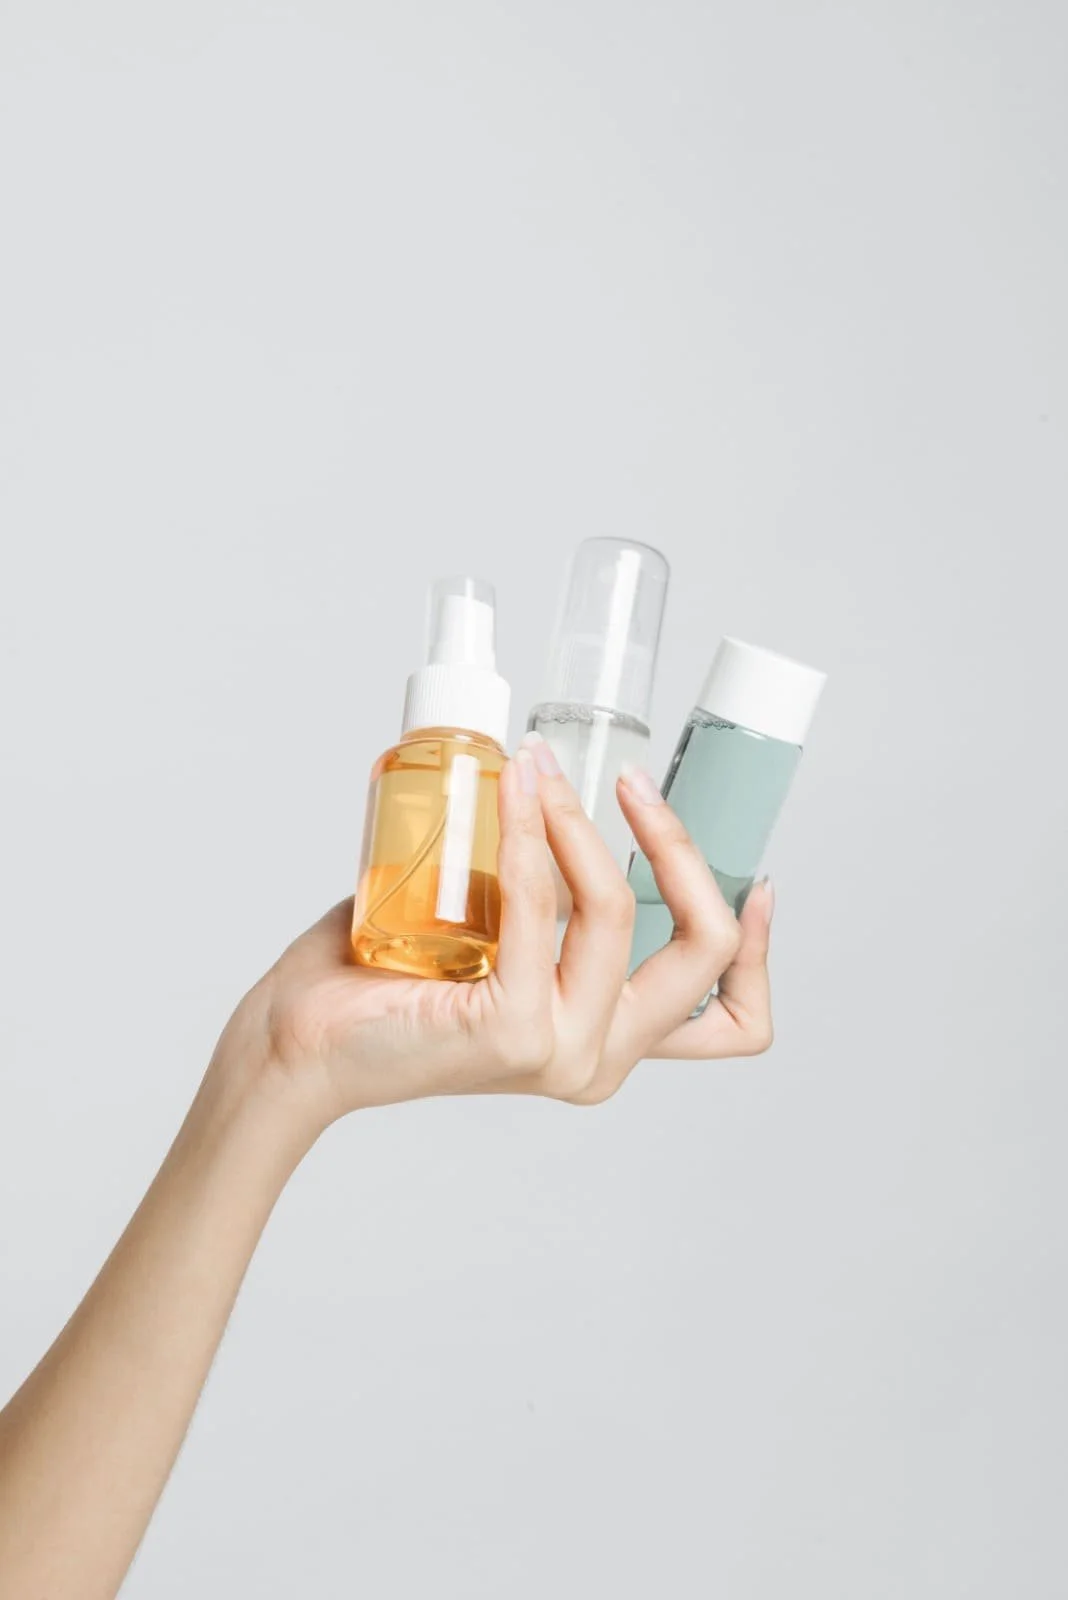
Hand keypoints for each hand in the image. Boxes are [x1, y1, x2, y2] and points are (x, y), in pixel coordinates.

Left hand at [218, 735, 774, 1143]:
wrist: (298, 1038)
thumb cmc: (385, 980)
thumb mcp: (498, 935)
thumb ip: (546, 892)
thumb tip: (564, 784)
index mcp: (607, 1040)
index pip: (733, 1022)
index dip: (761, 947)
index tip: (754, 873)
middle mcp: (599, 1057)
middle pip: (706, 951)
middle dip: (681, 847)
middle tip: (630, 782)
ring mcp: (563, 1052)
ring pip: (619, 912)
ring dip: (581, 821)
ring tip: (536, 769)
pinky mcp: (515, 1033)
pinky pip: (545, 906)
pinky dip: (532, 833)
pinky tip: (510, 791)